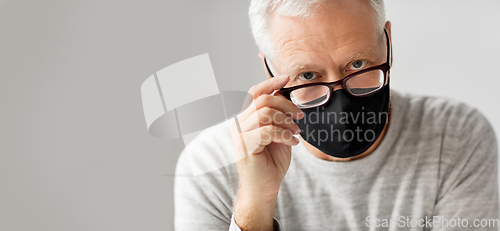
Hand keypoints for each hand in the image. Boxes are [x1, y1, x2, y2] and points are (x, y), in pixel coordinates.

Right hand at [230, 74, 303, 229]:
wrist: (264, 189)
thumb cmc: (270, 162)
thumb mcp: (278, 133)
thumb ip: (277, 115)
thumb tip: (284, 94)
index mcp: (245, 118)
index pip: (254, 93)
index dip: (270, 83)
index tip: (286, 78)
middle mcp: (239, 124)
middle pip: (262, 100)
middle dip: (286, 105)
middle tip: (300, 117)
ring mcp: (240, 135)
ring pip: (265, 114)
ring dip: (286, 121)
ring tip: (296, 132)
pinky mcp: (246, 147)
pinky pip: (268, 131)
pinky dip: (285, 135)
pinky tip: (293, 143)